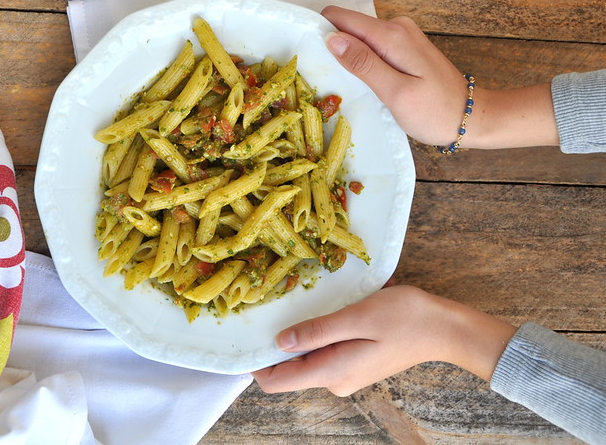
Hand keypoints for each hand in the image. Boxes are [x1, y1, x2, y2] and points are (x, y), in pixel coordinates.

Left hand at [252, 286, 517, 396]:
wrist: (444, 329)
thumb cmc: (405, 318)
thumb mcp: (356, 318)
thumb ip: (317, 332)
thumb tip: (280, 342)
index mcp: (332, 372)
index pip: (277, 382)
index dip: (256, 364)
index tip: (244, 338)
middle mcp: (335, 380)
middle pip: (289, 370)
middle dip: (276, 344)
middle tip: (268, 310)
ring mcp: (346, 374)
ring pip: (306, 359)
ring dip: (297, 337)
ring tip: (295, 305)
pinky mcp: (355, 363)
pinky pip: (323, 353)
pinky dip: (315, 335)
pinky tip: (321, 312)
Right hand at [320, 6, 558, 148]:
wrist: (471, 117)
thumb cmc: (433, 112)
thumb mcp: (395, 92)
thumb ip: (363, 64)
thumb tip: (331, 38)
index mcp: (391, 35)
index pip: (340, 17)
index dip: (320, 32)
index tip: (310, 57)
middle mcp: (396, 27)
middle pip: (348, 26)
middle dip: (333, 47)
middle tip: (331, 81)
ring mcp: (402, 36)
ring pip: (359, 37)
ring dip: (347, 56)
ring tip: (348, 86)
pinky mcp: (404, 47)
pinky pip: (372, 46)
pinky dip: (362, 61)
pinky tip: (366, 83)